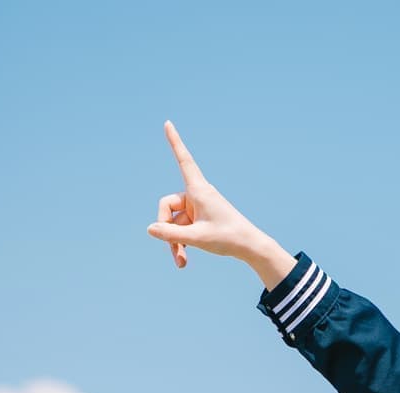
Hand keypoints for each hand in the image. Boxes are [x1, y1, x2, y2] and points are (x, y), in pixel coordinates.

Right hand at [146, 120, 268, 268]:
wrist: (249, 247)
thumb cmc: (228, 238)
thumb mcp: (197, 238)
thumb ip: (172, 235)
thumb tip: (150, 229)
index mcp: (198, 190)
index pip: (184, 161)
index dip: (175, 142)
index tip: (168, 123)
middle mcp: (196, 195)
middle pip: (167, 206)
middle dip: (166, 229)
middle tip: (173, 249)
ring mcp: (197, 207)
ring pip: (174, 222)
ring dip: (175, 242)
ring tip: (181, 262)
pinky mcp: (199, 219)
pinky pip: (182, 228)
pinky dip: (181, 243)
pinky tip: (184, 260)